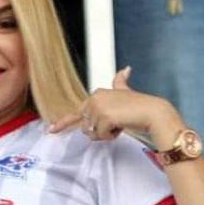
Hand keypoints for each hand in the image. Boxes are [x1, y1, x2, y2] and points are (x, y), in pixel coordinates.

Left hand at [50, 68, 182, 145]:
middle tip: (116, 122)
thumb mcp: (125, 91)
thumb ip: (120, 82)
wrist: (153, 112)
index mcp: (95, 95)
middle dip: (100, 131)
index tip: (50, 130)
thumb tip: (125, 68)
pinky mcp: (104, 118)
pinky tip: (121, 126)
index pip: (76, 112)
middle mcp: (94, 99)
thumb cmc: (139, 106)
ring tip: (119, 123)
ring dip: (105, 134)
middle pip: (85, 127)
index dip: (62, 123)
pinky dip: (111, 135)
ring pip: (91, 133)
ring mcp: (98, 108)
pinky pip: (100, 136)